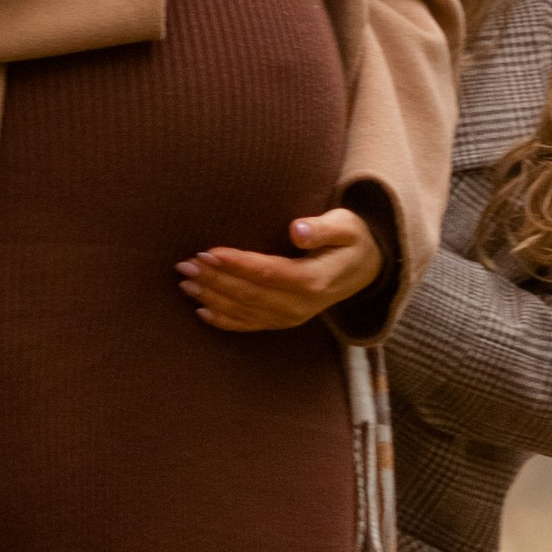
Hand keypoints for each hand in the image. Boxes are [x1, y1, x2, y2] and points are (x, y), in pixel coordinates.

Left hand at [180, 206, 383, 331]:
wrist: (367, 269)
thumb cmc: (352, 239)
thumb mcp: (347, 226)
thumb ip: (324, 228)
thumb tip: (297, 230)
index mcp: (315, 281)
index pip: (268, 273)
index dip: (237, 265)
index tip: (208, 253)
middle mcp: (301, 305)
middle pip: (250, 295)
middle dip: (215, 281)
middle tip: (185, 265)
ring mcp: (292, 317)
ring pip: (246, 311)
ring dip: (213, 298)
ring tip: (185, 283)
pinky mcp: (285, 321)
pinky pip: (251, 325)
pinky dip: (225, 320)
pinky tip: (202, 312)